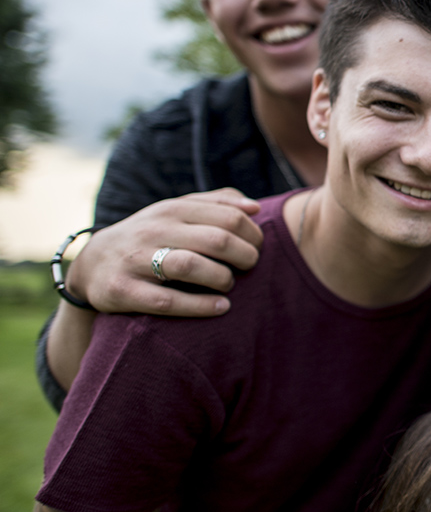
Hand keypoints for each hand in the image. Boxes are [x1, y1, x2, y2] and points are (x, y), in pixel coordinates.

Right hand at [66, 188, 262, 317]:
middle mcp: (153, 231)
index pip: (228, 216)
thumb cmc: (150, 237)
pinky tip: (221, 307)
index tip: (258, 247)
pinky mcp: (123, 291)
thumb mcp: (176, 213)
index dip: (252, 234)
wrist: (91, 264)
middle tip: (250, 266)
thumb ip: (216, 204)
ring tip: (230, 284)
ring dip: (222, 278)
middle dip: (244, 256)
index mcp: (172, 209)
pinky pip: (167, 301)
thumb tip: (255, 207)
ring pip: (191, 266)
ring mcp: (136, 260)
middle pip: (215, 240)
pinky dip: (200, 306)